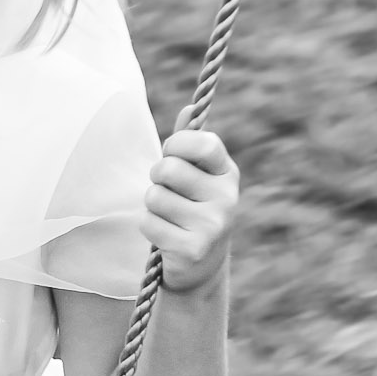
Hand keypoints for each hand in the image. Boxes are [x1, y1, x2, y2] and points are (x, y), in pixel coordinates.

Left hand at [142, 126, 238, 294]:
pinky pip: (148, 222)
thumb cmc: (192, 209)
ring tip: (168, 216)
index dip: (177, 143)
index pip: (203, 142)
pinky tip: (165, 234)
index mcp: (228, 174)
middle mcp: (227, 198)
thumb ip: (190, 145)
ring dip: (152, 206)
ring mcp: (212, 225)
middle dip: (157, 177)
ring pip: (155, 196)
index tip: (172, 154)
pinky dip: (149, 227)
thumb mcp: (198, 177)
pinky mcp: (192, 248)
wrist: (201, 266)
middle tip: (166, 191)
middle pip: (168, 168)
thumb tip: (188, 109)